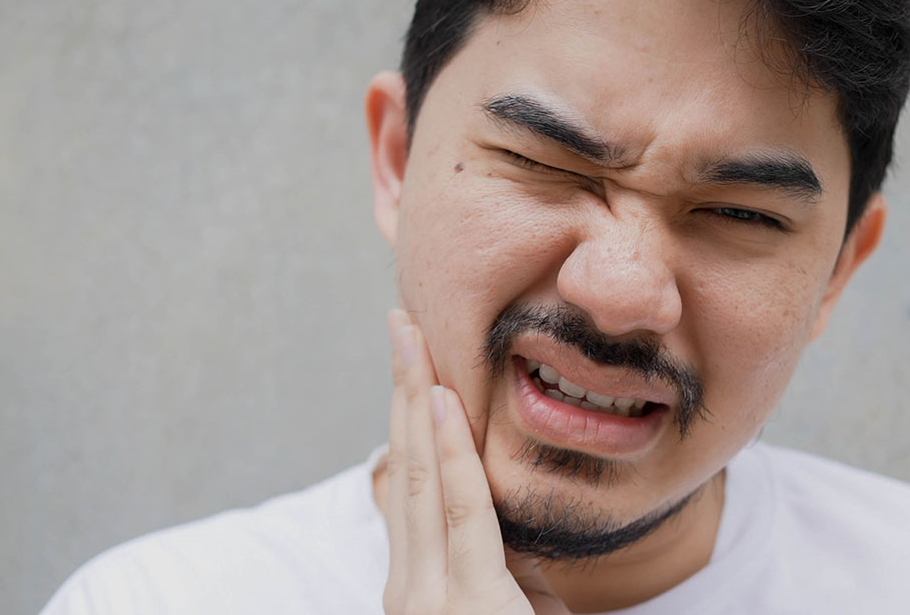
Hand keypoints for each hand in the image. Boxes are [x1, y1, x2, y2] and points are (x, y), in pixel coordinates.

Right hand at [382, 309, 570, 613]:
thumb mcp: (509, 598)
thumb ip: (498, 552)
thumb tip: (494, 493)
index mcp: (415, 580)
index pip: (406, 481)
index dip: (406, 414)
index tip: (411, 359)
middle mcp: (409, 584)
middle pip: (403, 463)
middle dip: (401, 387)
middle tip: (400, 322)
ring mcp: (429, 598)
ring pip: (420, 475)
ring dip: (415, 396)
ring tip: (412, 335)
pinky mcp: (470, 604)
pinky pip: (464, 511)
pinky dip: (453, 451)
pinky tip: (444, 400)